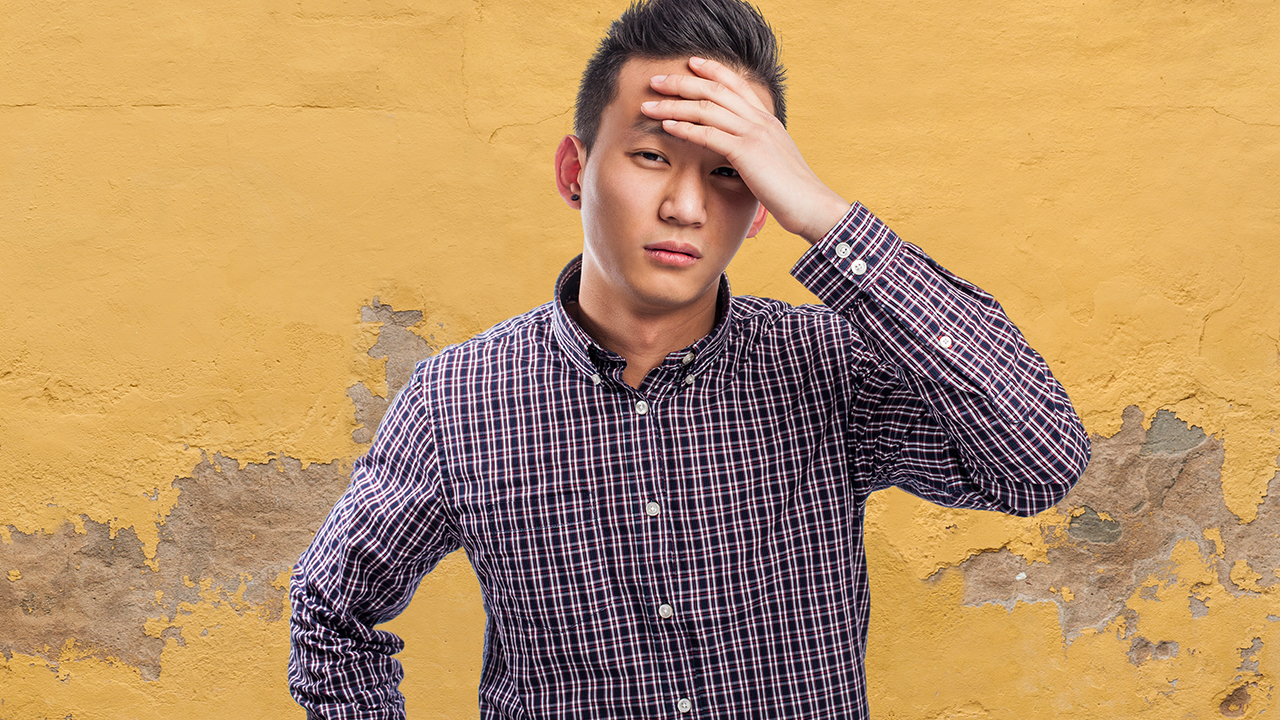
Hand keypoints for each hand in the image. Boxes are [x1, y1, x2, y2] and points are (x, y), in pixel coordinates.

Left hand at [641, 57, 850, 243]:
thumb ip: (756, 148)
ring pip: (706, 108)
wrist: (812, 205)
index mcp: (766, 119)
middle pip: (714, 90)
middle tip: (656, 81)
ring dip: (673, 105)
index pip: (736, 84)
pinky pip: (709, 134)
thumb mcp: (773, 161)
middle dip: (682, 83)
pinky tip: (666, 127)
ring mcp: (754, 134)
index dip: (712, 70)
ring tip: (649, 105)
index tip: (690, 63)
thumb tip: (741, 150)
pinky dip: (685, 128)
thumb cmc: (792, 191)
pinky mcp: (746, 153)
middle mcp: (760, 120)